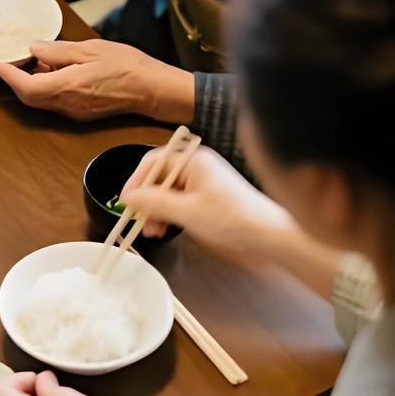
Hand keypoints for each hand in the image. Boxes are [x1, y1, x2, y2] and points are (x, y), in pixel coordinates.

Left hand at [0, 39, 194, 122]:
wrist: (153, 89)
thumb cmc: (127, 66)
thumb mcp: (91, 49)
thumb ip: (58, 51)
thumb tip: (34, 49)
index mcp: (66, 86)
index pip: (26, 87)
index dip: (9, 76)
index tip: (0, 64)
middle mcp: (66, 104)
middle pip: (29, 97)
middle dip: (17, 81)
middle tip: (14, 62)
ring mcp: (74, 112)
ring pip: (41, 101)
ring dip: (32, 85)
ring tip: (35, 63)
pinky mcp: (81, 113)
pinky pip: (55, 103)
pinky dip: (47, 89)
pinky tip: (55, 73)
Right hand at [122, 145, 291, 253]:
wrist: (269, 236)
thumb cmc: (230, 219)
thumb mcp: (186, 211)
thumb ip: (154, 202)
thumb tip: (127, 198)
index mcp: (192, 159)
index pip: (152, 162)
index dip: (135, 181)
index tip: (125, 202)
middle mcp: (197, 165)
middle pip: (159, 178)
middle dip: (146, 200)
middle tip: (139, 222)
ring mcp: (203, 181)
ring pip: (168, 192)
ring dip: (156, 210)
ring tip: (153, 232)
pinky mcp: (209, 197)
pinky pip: (180, 201)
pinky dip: (170, 214)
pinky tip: (166, 230)